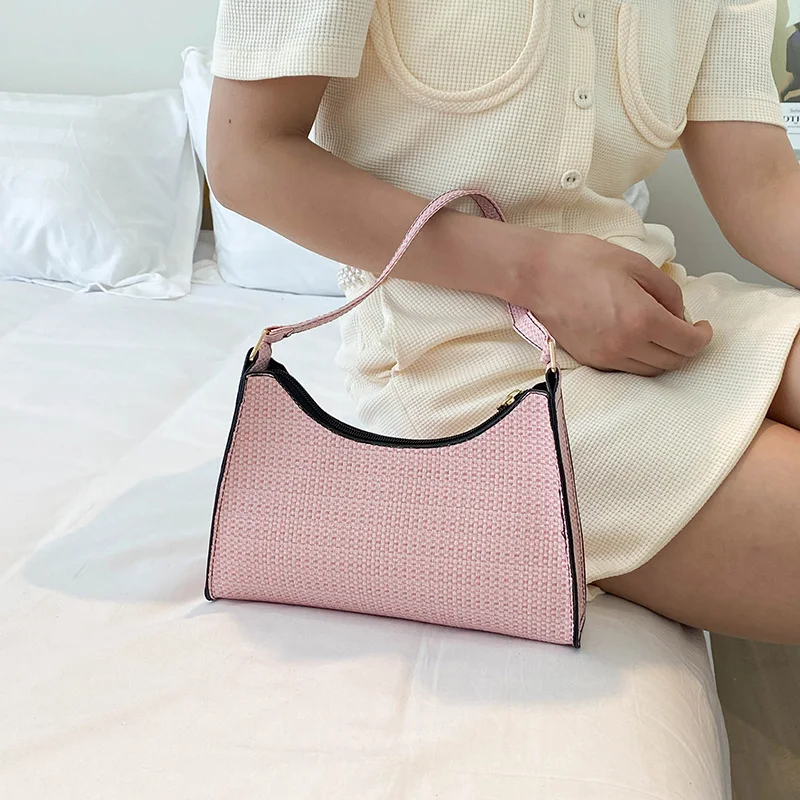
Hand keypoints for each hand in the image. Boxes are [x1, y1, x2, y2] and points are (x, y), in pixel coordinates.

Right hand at [503, 229, 713, 375]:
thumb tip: (678, 315)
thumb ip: (667, 292)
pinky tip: (637, 339)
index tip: (703, 327)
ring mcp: (605, 356)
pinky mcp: (589, 360)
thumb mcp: (637, 265)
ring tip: (661, 335)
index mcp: (641, 319)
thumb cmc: (584, 261)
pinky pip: (625, 369)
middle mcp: (625, 345)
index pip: (687, 344)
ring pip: (649, 371)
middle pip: (672, 363)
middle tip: (686, 331)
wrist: (538, 274)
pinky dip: (639, 359)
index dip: (702, 337)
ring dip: (663, 357)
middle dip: (686, 349)